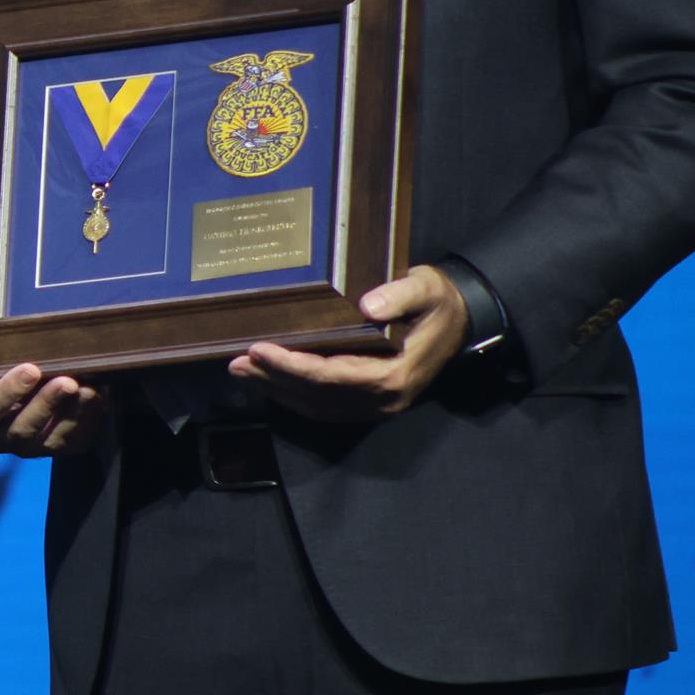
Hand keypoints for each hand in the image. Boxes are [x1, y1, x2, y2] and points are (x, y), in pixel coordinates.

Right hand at [0, 320, 106, 457]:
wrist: (26, 366)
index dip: (5, 394)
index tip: (30, 368)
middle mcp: (0, 437)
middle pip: (20, 431)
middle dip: (44, 405)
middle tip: (66, 379)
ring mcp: (33, 446)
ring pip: (51, 439)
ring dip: (71, 414)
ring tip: (88, 387)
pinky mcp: (61, 444)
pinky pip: (76, 440)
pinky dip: (90, 420)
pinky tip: (100, 394)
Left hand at [230, 264, 464, 420]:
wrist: (459, 320)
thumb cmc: (437, 301)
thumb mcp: (424, 287)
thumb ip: (398, 295)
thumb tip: (366, 307)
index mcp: (392, 376)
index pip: (330, 377)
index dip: (291, 366)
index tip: (258, 349)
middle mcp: (383, 400)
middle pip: (317, 396)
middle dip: (273, 379)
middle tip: (235, 363)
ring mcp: (377, 407)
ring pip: (316, 406)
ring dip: (277, 390)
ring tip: (242, 371)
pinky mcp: (370, 403)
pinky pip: (325, 407)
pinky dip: (294, 396)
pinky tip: (270, 382)